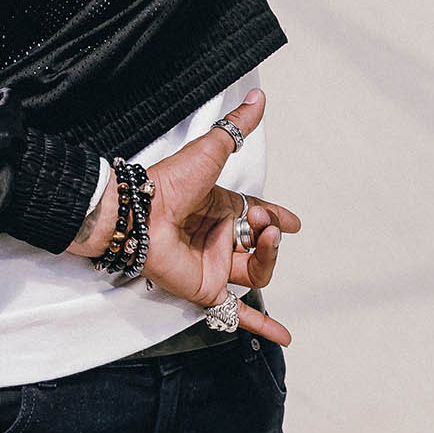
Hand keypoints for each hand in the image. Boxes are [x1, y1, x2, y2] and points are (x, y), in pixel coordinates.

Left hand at [142, 88, 301, 345]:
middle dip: (271, 236)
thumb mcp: (211, 150)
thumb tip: (259, 97)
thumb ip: (237, 127)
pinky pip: (237, 313)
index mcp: (217, 207)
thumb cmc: (170, 181)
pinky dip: (261, 325)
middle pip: (258, 246)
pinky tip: (285, 335)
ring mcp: (211, 264)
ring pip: (255, 273)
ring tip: (265, 243)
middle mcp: (215, 236)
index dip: (275, 218)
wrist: (141, 212)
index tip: (293, 222)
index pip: (254, 214)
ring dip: (269, 261)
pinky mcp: (205, 289)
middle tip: (267, 225)